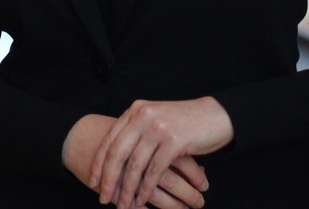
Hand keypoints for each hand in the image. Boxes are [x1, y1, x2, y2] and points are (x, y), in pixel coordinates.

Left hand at [91, 97, 233, 208]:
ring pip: (135, 165)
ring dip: (127, 189)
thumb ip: (136, 132)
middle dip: (109, 179)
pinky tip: (142, 199)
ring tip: (123, 205)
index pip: (110, 139)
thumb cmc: (184, 123)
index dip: (99, 162)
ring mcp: (158, 127)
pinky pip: (154, 171)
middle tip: (103, 198)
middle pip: (117, 153)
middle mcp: (143, 116)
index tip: (93, 181)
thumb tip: (115, 159)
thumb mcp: (155, 121)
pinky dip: (146, 188)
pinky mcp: (174, 141)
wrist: (215, 116)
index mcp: (136, 110)